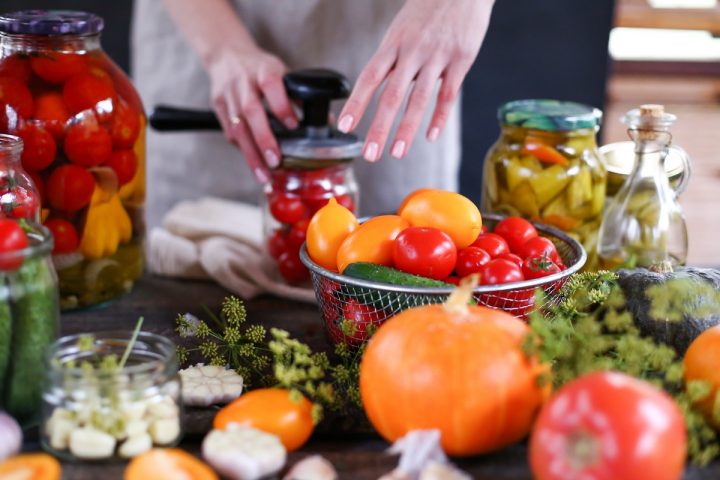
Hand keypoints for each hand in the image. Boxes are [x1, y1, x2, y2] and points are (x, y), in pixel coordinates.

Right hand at [208, 45, 297, 181]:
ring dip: (251, 155)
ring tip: (264, 175)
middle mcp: (243, 82)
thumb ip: (299, 97)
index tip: (294, 125)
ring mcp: (228, 95)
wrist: (226, 55)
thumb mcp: (282, 73)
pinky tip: (254, 163)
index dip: (282, 106)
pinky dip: (243, 150)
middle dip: (264, 139)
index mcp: (264, 70)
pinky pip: (230, 132)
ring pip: (237, 127)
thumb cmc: (260, 68)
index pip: (272, 85)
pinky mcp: (218, 107)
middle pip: (251, 111)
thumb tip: (326, 121)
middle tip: (275, 161)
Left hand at [337, 0, 493, 161]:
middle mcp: (412, 51)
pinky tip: (431, 136)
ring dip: (407, 129)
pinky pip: (449, 94)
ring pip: (419, 99)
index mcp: (393, 44)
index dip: (356, 103)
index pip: (369, 77)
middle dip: (379, 128)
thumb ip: (392, 60)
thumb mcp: (402, 29)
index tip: (345, 126)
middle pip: (391, 96)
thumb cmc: (428, 9)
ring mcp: (437, 56)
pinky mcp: (461, 59)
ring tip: (397, 153)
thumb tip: (375, 89)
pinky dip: (439, 117)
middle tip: (369, 154)